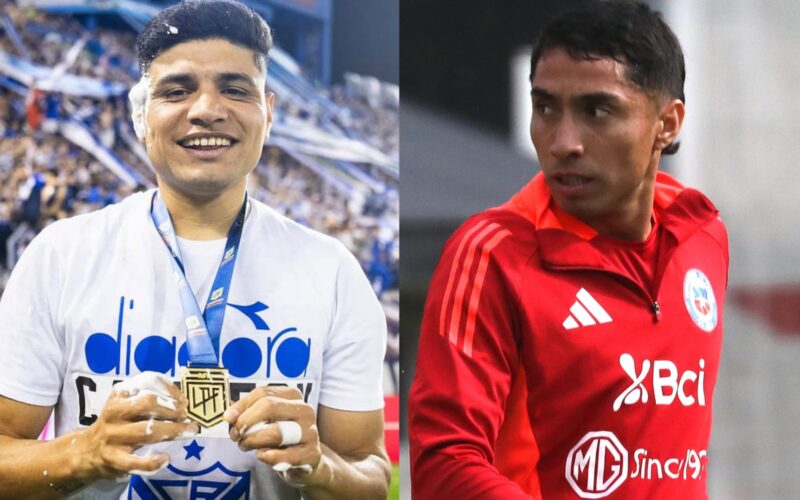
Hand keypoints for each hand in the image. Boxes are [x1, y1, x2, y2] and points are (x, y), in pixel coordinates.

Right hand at [76, 373, 198, 479]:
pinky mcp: (113, 460)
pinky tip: (165, 459)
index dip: (170, 389)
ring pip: (146, 431)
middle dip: (172, 409)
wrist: (87, 451)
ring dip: (173, 431)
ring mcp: (113, 437)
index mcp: (119, 395)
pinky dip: (152, 462)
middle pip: (147, 404)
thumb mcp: (127, 404)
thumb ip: (152, 398)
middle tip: (186, 416)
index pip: (147, 381)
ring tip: (189, 431)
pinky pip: (135, 462)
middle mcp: (114, 413)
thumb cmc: (118, 423)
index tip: (184, 400)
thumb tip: (183, 401)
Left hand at [223, 386, 325, 486]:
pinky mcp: (311, 454)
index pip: (263, 392)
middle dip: (246, 421)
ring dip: (253, 440)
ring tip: (245, 445)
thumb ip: (248, 413)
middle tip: (235, 434)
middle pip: (269, 406)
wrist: (307, 461)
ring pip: (276, 431)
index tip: (228, 418)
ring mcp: (310, 432)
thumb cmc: (282, 436)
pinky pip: (287, 455)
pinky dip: (270, 456)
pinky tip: (261, 455)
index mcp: (293, 396)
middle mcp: (304, 410)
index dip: (242, 405)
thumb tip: (229, 414)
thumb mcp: (267, 420)